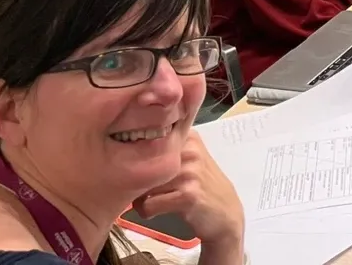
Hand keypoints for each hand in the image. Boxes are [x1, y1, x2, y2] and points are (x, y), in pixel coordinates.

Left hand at [134, 132, 243, 264]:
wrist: (226, 214)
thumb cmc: (201, 186)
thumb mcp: (189, 160)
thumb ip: (166, 150)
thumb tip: (125, 150)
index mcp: (189, 137)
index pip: (148, 139)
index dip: (138, 157)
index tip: (142, 168)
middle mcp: (191, 150)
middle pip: (142, 163)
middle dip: (138, 180)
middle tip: (146, 190)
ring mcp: (191, 172)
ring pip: (143, 184)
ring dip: (140, 197)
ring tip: (154, 201)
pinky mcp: (188, 195)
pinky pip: (148, 204)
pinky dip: (147, 211)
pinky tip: (157, 211)